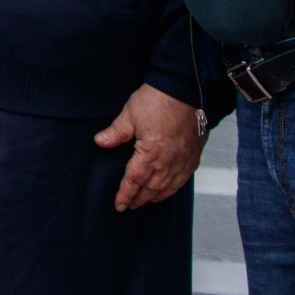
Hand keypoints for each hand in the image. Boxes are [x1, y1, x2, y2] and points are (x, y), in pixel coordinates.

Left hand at [96, 83, 206, 211]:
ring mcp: (183, 160)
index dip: (125, 194)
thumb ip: (115, 132)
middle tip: (129, 206)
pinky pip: (183, 179)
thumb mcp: (130, 114)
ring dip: (155, 196)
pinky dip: (173, 188)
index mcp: (150, 154)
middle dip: (139, 199)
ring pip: (168, 187)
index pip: (134, 181)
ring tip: (146, 201)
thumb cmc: (157, 99)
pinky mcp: (193, 156)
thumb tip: (100, 142)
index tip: (119, 204)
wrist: (184, 89)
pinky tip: (167, 189)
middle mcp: (168, 162)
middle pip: (151, 188)